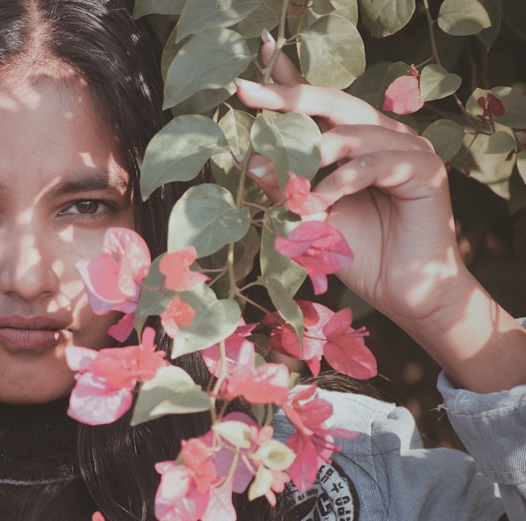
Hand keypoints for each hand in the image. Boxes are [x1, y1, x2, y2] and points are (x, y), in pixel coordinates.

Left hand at [236, 44, 459, 327]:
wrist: (402, 291)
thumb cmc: (358, 253)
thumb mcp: (310, 216)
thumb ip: (286, 188)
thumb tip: (251, 161)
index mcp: (356, 140)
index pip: (319, 103)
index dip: (287, 83)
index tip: (250, 72)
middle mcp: (383, 136)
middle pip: (334, 102)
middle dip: (289, 97)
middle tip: (250, 93)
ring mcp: (408, 149)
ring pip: (353, 132)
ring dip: (312, 155)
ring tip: (287, 183)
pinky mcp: (427, 170)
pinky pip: (378, 163)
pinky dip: (343, 181)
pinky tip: (321, 201)